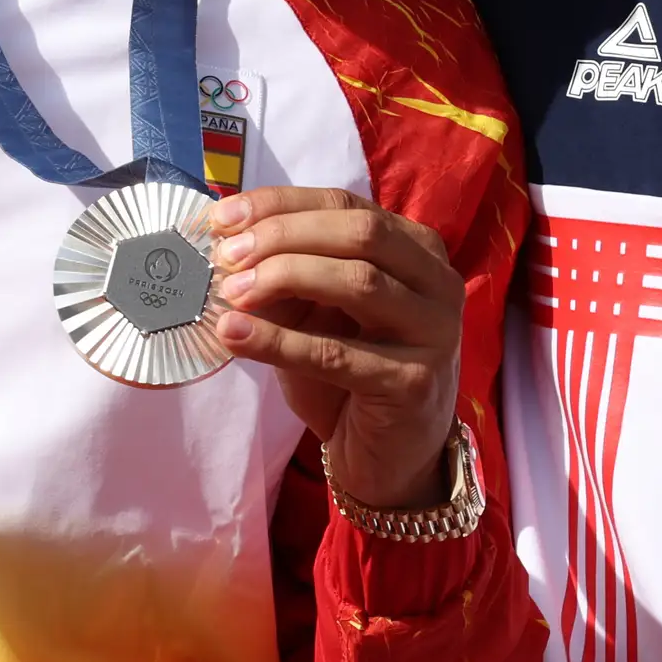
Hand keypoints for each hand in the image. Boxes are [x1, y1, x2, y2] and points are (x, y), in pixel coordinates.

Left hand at [208, 186, 466, 508]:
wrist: (389, 457)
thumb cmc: (350, 376)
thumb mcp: (316, 316)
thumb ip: (286, 279)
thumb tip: (226, 247)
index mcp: (416, 249)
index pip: (346, 204)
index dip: (281, 205)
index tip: (223, 217)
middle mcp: (437, 282)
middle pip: (360, 232)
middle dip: (284, 235)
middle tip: (225, 255)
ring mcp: (435, 331)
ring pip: (358, 282)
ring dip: (283, 278)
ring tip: (228, 293)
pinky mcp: (415, 382)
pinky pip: (338, 354)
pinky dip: (279, 342)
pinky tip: (235, 336)